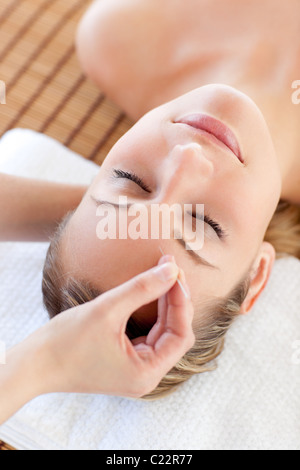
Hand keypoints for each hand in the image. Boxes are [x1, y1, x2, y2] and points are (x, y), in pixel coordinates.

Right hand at [34, 255, 194, 397]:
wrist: (34, 363)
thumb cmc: (65, 342)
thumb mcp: (107, 310)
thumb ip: (143, 288)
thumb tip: (172, 269)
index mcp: (146, 374)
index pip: (180, 334)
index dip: (181, 301)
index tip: (175, 271)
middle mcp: (146, 376)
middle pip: (175, 334)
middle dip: (175, 300)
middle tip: (170, 268)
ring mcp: (136, 370)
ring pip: (163, 333)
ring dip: (165, 304)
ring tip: (164, 273)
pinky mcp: (127, 362)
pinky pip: (149, 336)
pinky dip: (152, 313)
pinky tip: (151, 291)